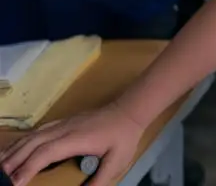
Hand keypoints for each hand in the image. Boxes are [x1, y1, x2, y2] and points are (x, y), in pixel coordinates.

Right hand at [0, 101, 143, 185]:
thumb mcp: (117, 161)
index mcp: (74, 139)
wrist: (129, 110)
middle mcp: (63, 129)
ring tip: (1, 168)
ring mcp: (62, 124)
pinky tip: (14, 151)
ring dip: (13, 152)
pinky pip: (36, 132)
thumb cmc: (123, 136)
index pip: (45, 153)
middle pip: (31, 144)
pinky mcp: (62, 122)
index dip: (27, 167)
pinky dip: (21, 143)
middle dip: (12, 162)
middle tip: (0, 179)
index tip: (14, 182)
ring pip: (31, 137)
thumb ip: (100, 180)